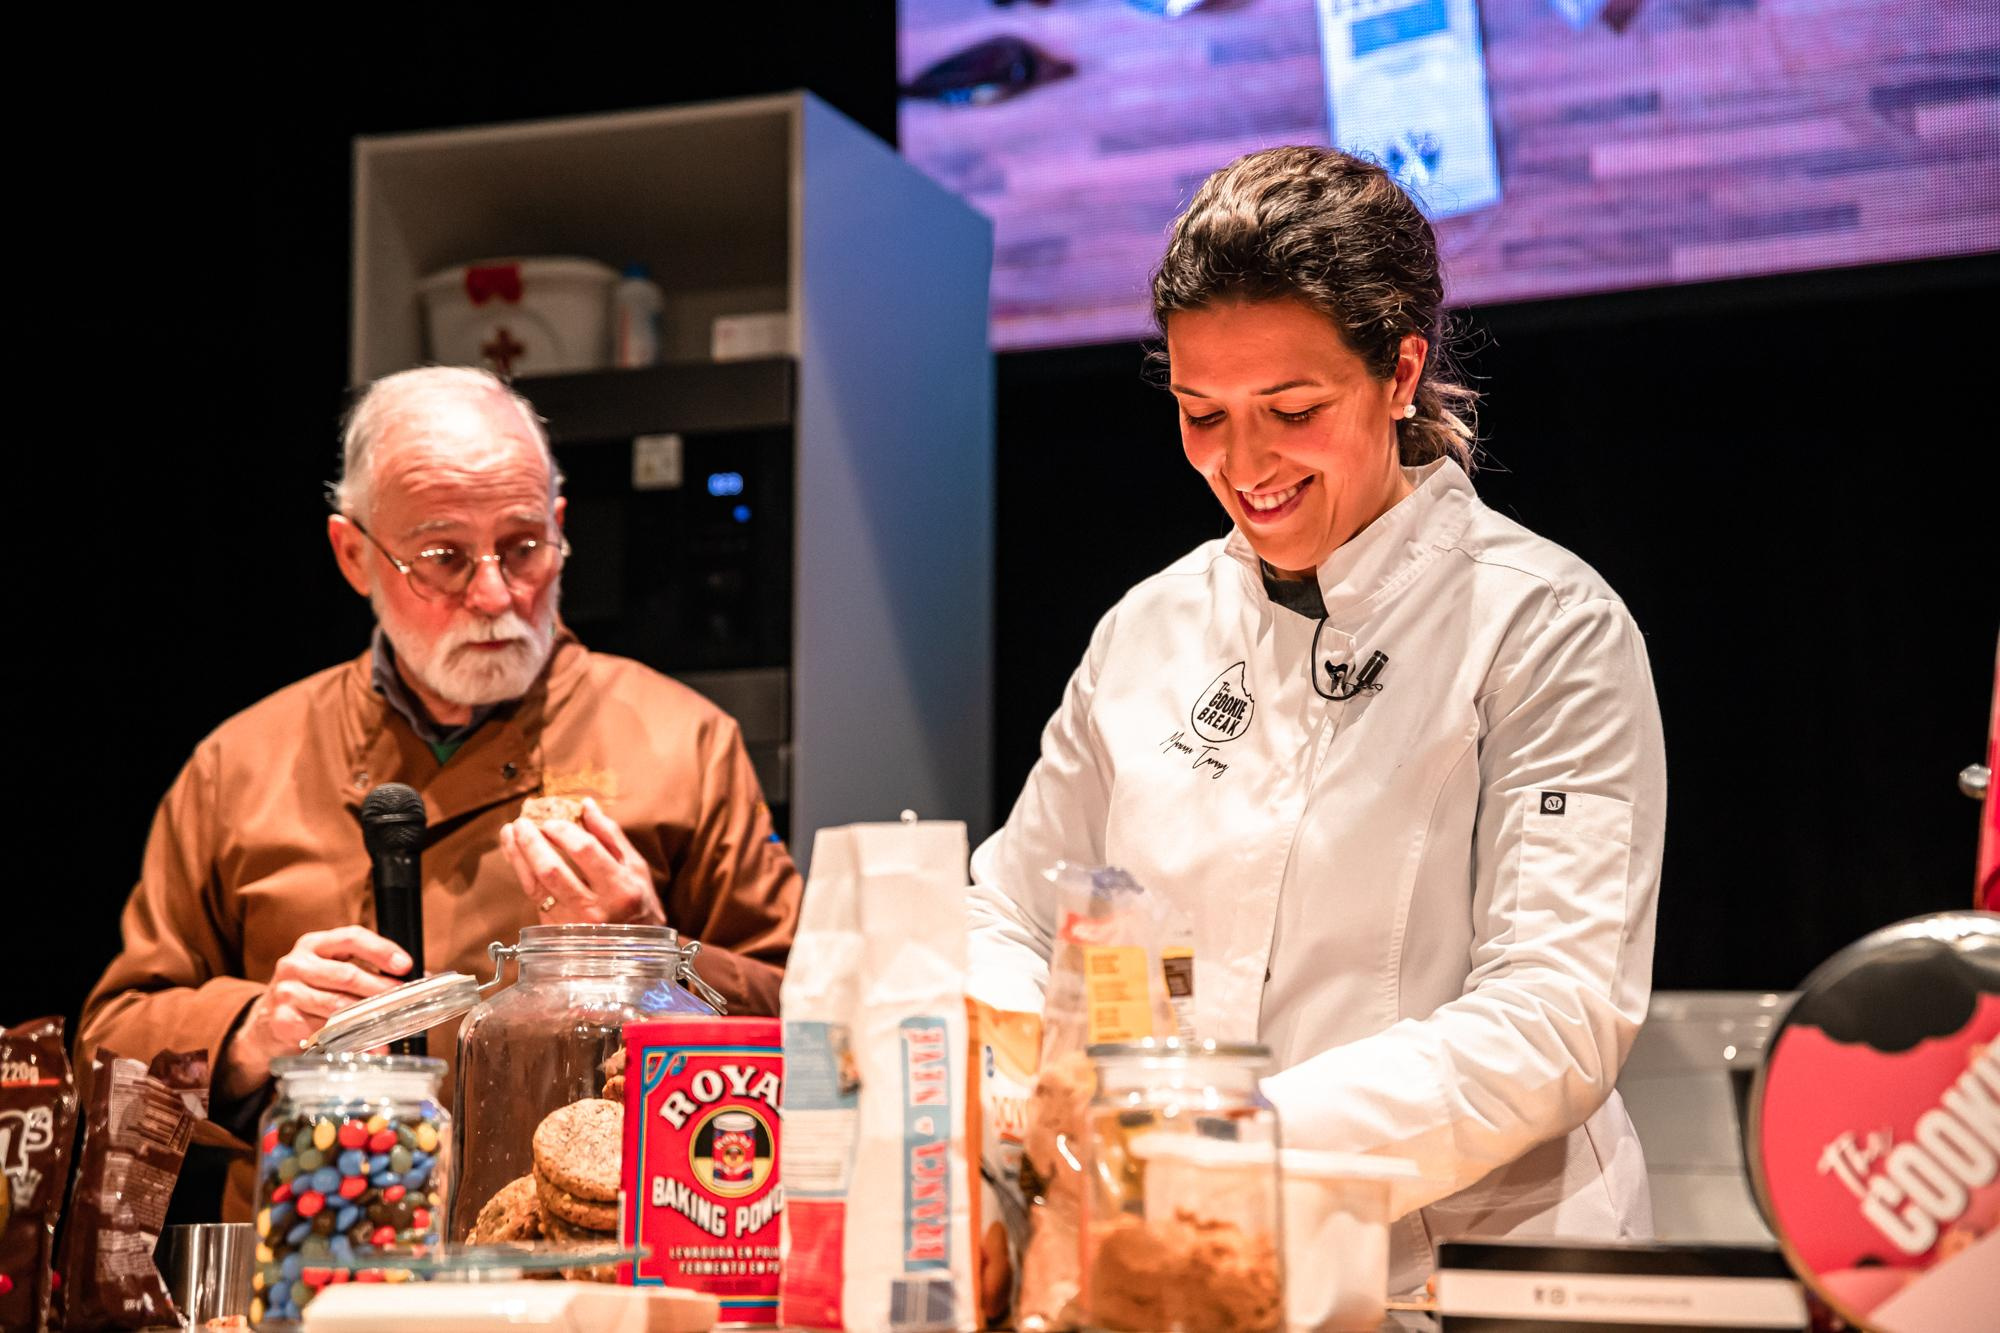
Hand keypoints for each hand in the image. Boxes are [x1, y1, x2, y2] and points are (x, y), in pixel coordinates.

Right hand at [221, 926, 411, 1097]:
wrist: (264, 1021)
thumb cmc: (309, 991)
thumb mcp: (330, 969)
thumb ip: (365, 968)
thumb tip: (415, 977)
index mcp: (314, 944)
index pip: (352, 937)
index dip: (381, 950)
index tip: (405, 965)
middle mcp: (296, 964)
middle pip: (347, 975)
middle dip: (380, 989)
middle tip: (402, 1001)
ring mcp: (286, 992)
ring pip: (336, 1005)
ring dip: (367, 1019)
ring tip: (389, 1028)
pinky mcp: (283, 1020)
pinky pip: (323, 1031)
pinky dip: (347, 1040)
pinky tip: (363, 1045)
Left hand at [501, 797, 665, 926]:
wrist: (634, 951)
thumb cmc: (638, 903)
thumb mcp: (635, 867)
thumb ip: (611, 835)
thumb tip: (585, 805)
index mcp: (620, 889)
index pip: (585, 851)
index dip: (564, 831)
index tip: (552, 820)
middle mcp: (595, 909)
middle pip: (552, 870)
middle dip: (532, 842)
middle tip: (522, 822)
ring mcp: (572, 924)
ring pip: (535, 885)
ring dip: (518, 855)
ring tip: (510, 832)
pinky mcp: (555, 931)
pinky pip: (532, 897)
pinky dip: (520, 871)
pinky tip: (514, 854)